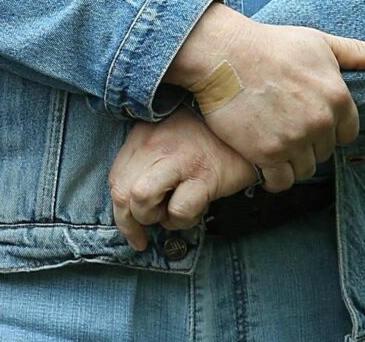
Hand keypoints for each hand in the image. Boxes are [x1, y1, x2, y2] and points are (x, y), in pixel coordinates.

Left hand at [109, 110, 256, 249]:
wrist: (248, 128)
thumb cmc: (207, 138)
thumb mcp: (167, 137)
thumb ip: (147, 159)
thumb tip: (132, 196)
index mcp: (142, 136)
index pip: (116, 178)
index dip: (119, 208)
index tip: (129, 225)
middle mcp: (155, 146)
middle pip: (122, 191)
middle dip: (128, 222)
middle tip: (140, 237)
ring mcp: (178, 161)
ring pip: (140, 198)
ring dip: (151, 218)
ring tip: (168, 216)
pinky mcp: (204, 177)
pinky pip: (179, 209)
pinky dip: (182, 221)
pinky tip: (192, 213)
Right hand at [164, 3, 364, 189]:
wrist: (222, 53)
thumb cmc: (269, 44)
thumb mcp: (317, 42)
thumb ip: (356, 53)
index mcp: (339, 99)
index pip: (347, 134)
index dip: (328, 129)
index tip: (307, 120)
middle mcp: (321, 123)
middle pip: (324, 152)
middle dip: (307, 143)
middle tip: (284, 127)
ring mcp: (294, 140)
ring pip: (304, 169)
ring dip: (291, 161)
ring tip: (272, 144)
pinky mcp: (266, 153)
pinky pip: (280, 181)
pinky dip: (273, 176)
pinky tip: (262, 162)